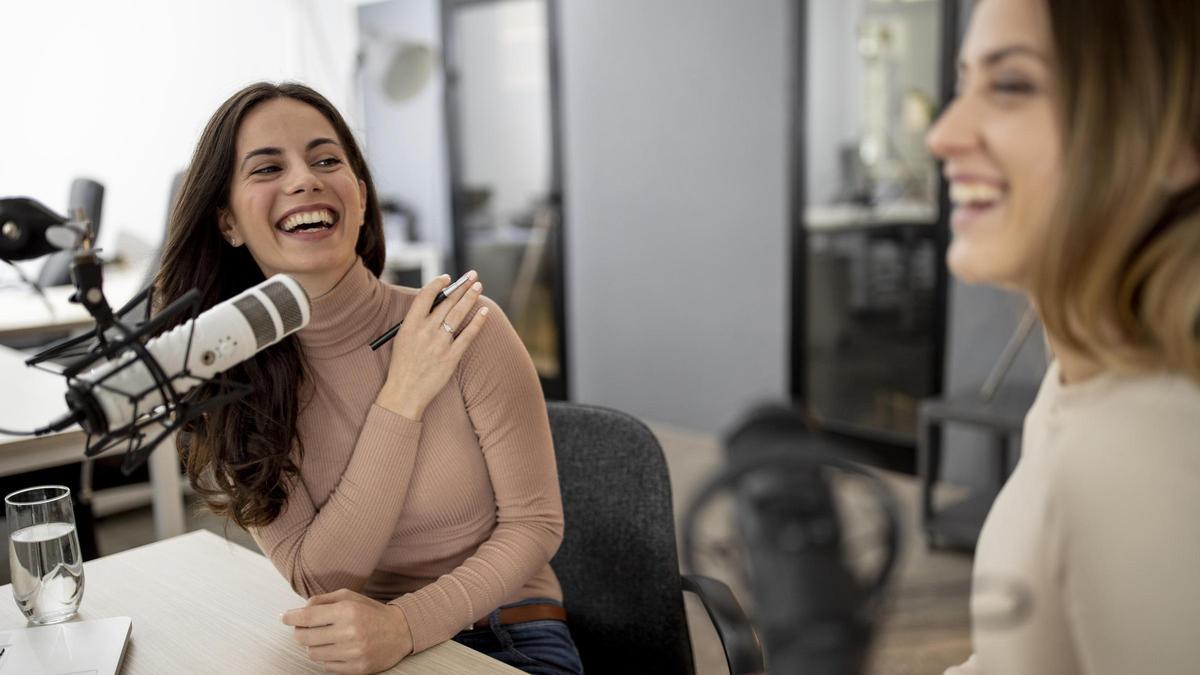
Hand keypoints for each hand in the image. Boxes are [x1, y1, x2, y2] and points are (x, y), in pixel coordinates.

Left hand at [282, 588, 413, 673]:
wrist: (401, 632)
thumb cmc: (371, 612)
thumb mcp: (350, 596)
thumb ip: (323, 600)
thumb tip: (299, 610)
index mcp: (347, 611)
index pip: (307, 617)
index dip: (291, 617)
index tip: (284, 617)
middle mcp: (349, 632)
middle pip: (305, 638)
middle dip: (299, 632)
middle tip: (304, 628)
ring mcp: (353, 653)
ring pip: (313, 654)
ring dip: (312, 646)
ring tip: (323, 639)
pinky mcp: (356, 668)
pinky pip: (326, 666)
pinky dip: (326, 657)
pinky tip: (335, 649)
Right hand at [375, 271, 488, 419]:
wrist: (404, 393)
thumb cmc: (402, 366)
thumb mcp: (402, 339)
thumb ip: (417, 322)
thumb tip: (436, 304)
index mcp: (410, 325)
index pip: (426, 296)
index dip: (438, 284)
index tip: (448, 278)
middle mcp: (425, 331)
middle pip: (447, 302)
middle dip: (461, 286)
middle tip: (472, 276)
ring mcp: (440, 344)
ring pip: (459, 314)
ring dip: (470, 298)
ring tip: (478, 287)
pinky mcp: (451, 357)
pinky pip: (468, 335)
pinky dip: (478, 322)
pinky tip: (484, 311)